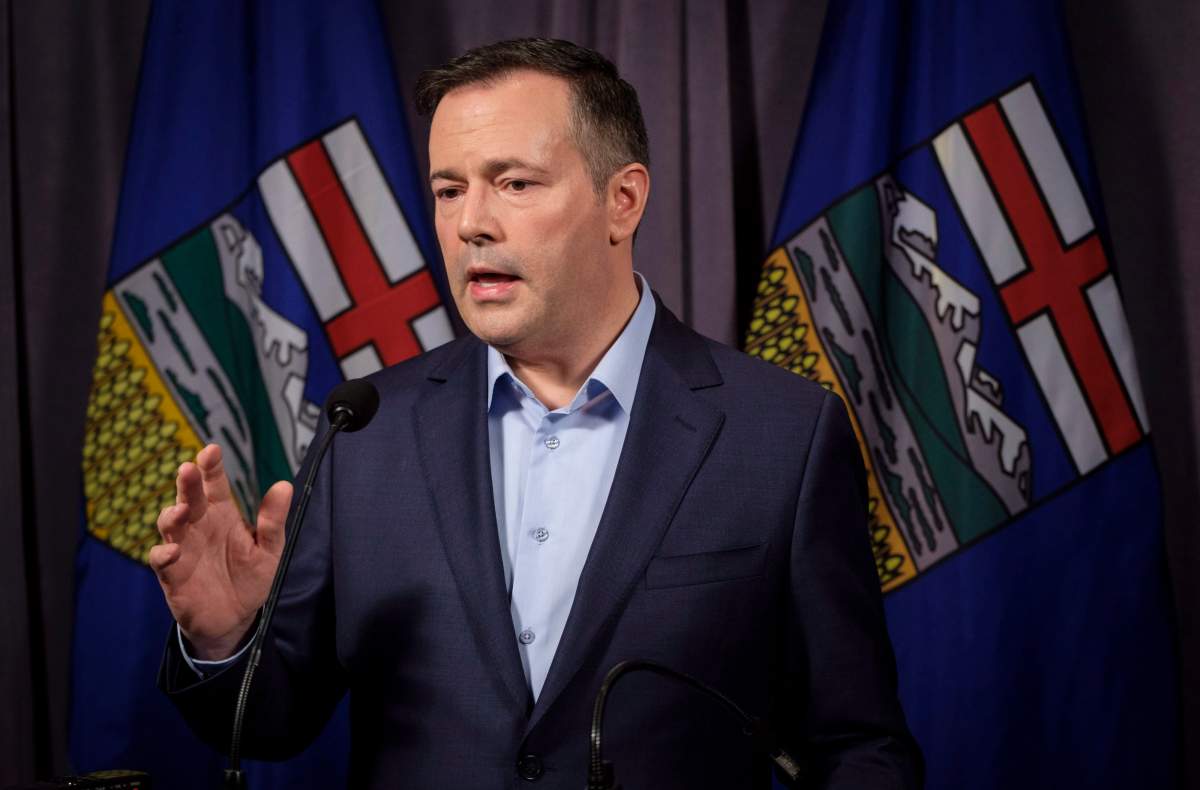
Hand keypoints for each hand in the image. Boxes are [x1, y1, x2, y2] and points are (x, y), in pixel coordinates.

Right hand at [149, 444, 292, 659]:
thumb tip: (284, 485)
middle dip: (187, 483)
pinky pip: (161, 560)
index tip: (211, 450)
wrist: (234, 618)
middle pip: (189, 498)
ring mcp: (183, 548)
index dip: (211, 467)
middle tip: (188, 469)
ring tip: (181, 510)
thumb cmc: (250, 577)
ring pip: (169, 524)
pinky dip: (163, 554)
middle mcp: (199, 526)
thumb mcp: (269, 550)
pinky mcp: (172, 574)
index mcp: (222, 515)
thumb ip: (273, 521)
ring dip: (171, 515)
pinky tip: (173, 552)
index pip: (214, 484)